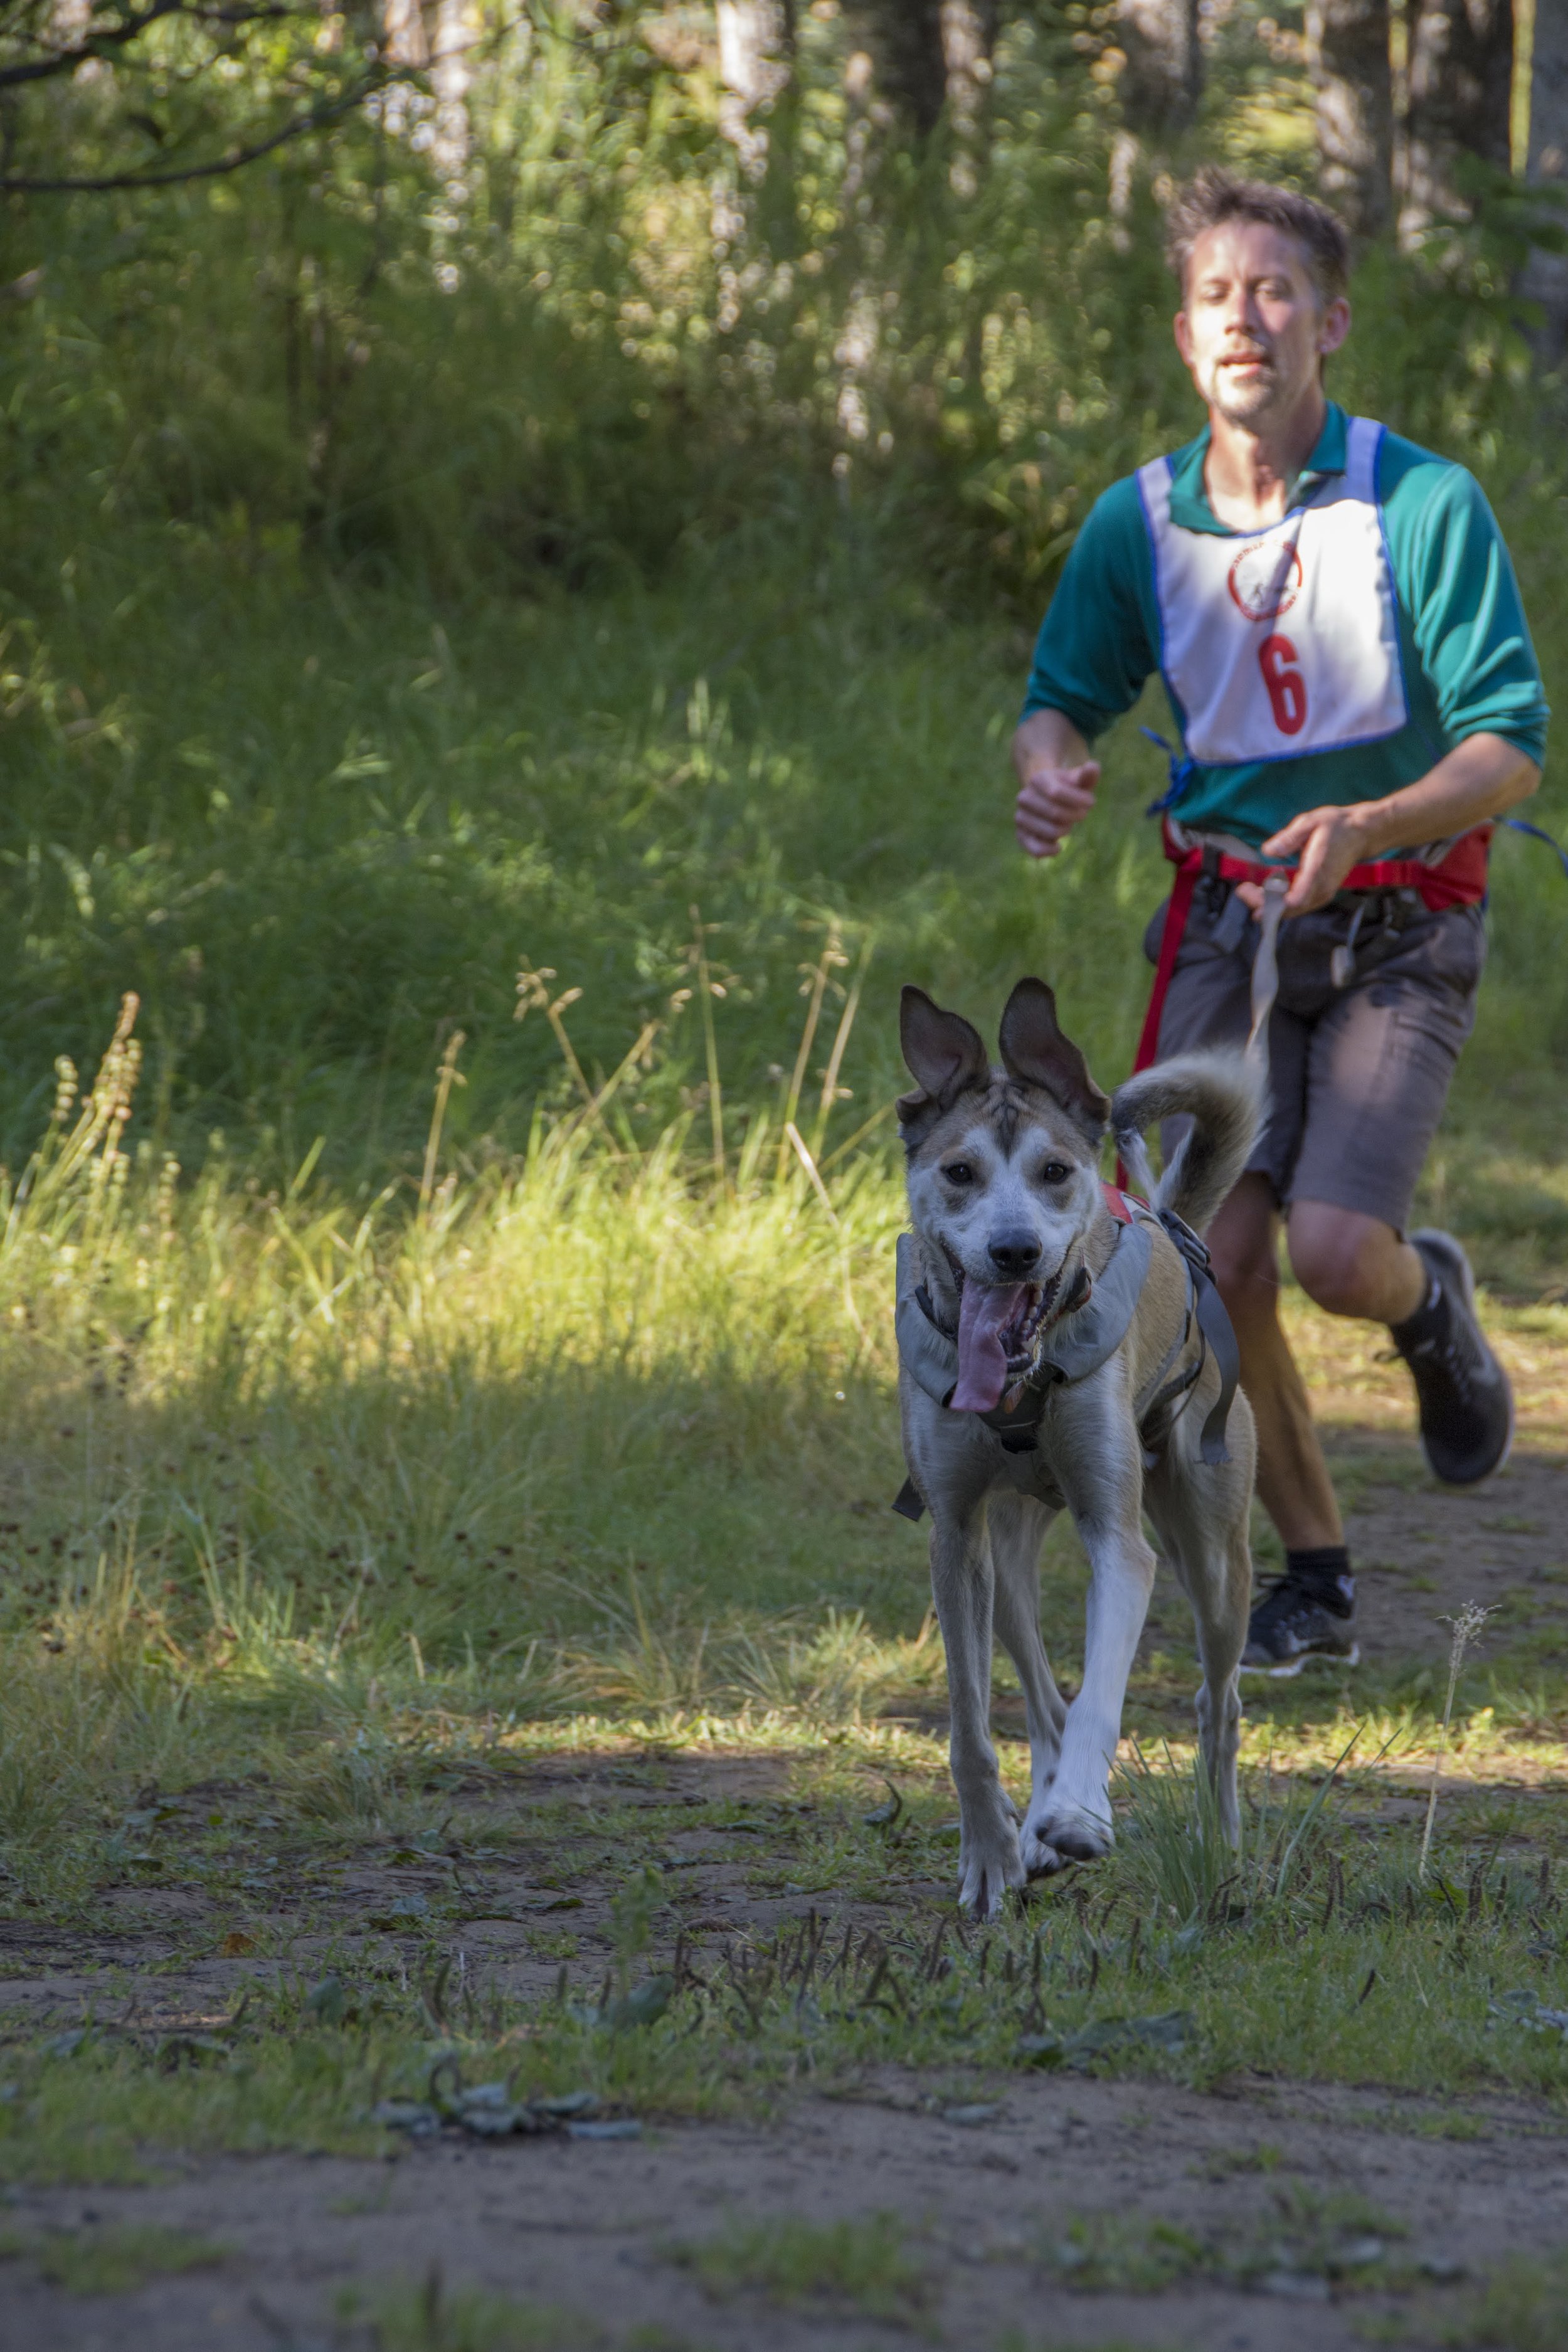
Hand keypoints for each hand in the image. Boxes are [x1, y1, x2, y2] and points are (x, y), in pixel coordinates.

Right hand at [1015, 757, 1099, 858]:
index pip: (1056, 793)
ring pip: (1051, 831)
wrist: (1048, 799)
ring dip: (1066, 830)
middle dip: (1075, 816)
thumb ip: (1087, 775)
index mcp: (1037, 779)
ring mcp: (1021, 817)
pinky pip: (1035, 848)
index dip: (1078, 800)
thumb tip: (1092, 767)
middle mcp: (1024, 797)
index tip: (1091, 802)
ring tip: (1068, 824)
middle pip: (1056, 813)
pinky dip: (1050, 850)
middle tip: (1081, 814)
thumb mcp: (1078, 780)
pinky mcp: (1021, 835)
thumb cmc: (1068, 789)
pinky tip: (1059, 846)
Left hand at [1239, 803, 1372, 914]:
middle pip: (1288, 909)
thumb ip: (1289, 837)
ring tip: (1249, 891)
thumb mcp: (1311, 822)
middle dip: (1262, 904)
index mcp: (1318, 869)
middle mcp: (1321, 887)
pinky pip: (1298, 906)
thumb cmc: (1336, 826)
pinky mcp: (1321, 895)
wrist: (1361, 833)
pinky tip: (1265, 893)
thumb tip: (1268, 851)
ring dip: (1268, 905)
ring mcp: (1323, 894)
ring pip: (1292, 911)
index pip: (1294, 899)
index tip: (1249, 892)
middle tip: (1243, 890)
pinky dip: (1279, 903)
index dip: (1269, 902)